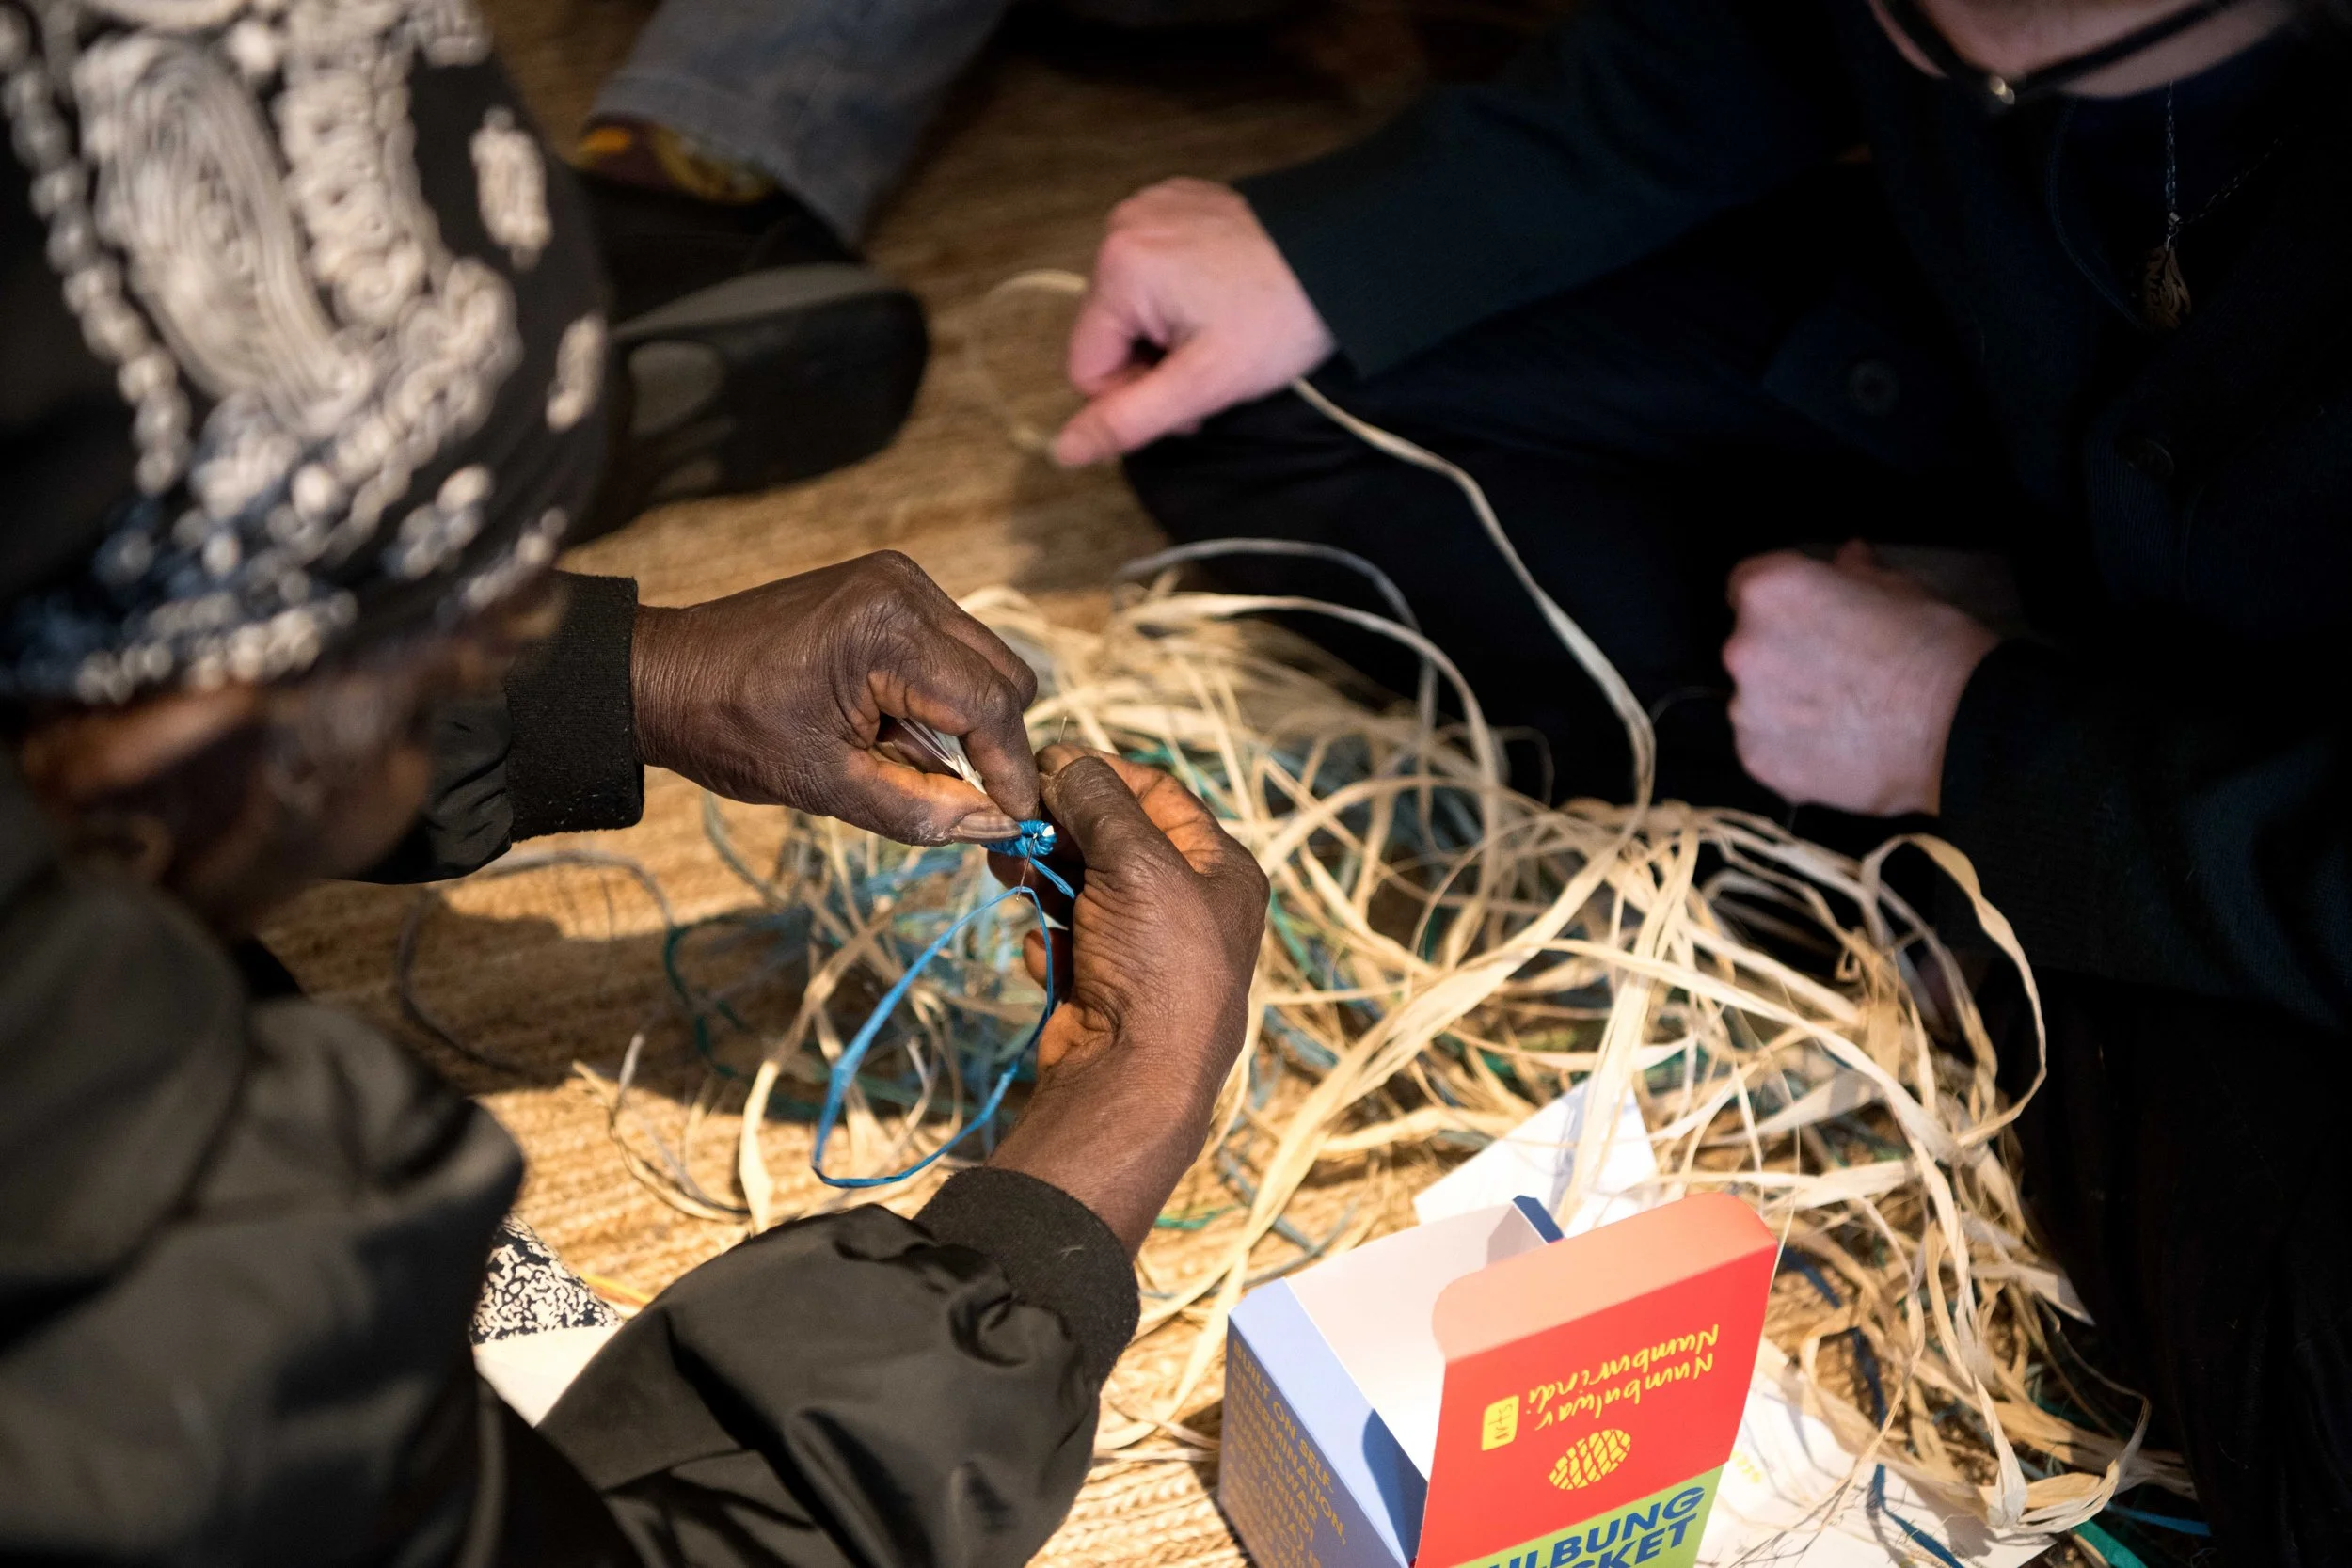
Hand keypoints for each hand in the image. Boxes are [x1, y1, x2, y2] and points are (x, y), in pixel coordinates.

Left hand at [630, 552, 1040, 843]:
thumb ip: (922, 810)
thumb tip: (997, 825)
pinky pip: (951, 649)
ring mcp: (901, 580)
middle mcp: (906, 590)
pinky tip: (892, 723)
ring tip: (901, 754)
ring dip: (965, 721)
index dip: (1011, 771)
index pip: (990, 705)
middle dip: (993, 745)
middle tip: (959, 798)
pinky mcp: (891, 587)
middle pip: (1005, 678)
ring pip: (985, 663)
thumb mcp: (827, 786)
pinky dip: (940, 695)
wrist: (664, 676)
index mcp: (887, 631)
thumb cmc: (729, 729)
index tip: (1019, 821)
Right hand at [987, 746, 1267, 1252]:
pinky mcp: (1109, 985)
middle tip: (1014, 821)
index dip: (1101, 773)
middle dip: (1062, 827)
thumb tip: (1067, 762)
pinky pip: (1071, 939)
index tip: (1045, 764)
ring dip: (1044, 875)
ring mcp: (1148, 947)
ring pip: (1085, 886)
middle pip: (1116, 838)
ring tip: (1008, 870)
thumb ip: (1101, 804)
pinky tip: (1045, 950)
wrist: (1132, 1081)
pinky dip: (1052, 938)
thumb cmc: (1156, 967)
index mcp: (1220, 869)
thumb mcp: (1137, 863)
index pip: (1159, 793)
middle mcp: (1190, 904)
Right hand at [1053, 179, 1335, 467]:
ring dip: (1166, 331)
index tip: (1192, 395)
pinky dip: (1179, 292)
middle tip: (1214, 366)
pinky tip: (1222, 296)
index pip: (1086, 368)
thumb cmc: (1282, 320)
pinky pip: (1153, 268)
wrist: (1349, 255)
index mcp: (1118, 268)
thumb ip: (1128, 419)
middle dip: (1152, 361)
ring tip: (1222, 329)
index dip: (1134, 396)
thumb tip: (1063, 450)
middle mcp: (1121, 225)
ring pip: (1129, 305)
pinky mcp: (1176, 199)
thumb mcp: (1203, 384)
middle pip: (1107, 332)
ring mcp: (1149, 205)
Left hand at [1722, 541, 1999, 815]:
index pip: (1746, 584)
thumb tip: (1847, 557)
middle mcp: (1742, 648)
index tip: (1803, 615)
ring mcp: (1746, 710)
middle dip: (1782, 653)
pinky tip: (1836, 746)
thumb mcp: (1898, 589)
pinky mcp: (1758, 760)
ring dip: (1784, 702)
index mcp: (1770, 592)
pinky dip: (1791, 747)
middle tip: (1833, 669)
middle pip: (1748, 645)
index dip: (1779, 600)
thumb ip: (1854, 574)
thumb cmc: (1933, 648)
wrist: (1959, 729)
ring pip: (1755, 699)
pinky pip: (1764, 746)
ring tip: (1841, 714)